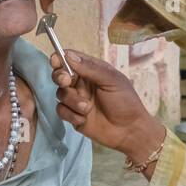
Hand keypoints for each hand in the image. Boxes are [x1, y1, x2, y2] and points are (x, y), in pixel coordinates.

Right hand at [51, 50, 165, 165]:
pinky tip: (83, 119)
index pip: (71, 59)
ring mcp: (77, 100)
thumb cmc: (126, 102)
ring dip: (72, 100)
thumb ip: (90, 68)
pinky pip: (61, 111)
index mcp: (92, 71)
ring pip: (60, 93)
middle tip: (66, 82)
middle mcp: (82, 83)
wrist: (129, 131)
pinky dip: (70, 114)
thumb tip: (68, 55)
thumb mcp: (111, 80)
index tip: (56, 61)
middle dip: (60, 77)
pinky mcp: (74, 116)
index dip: (60, 58)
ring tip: (87, 108)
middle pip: (60, 75)